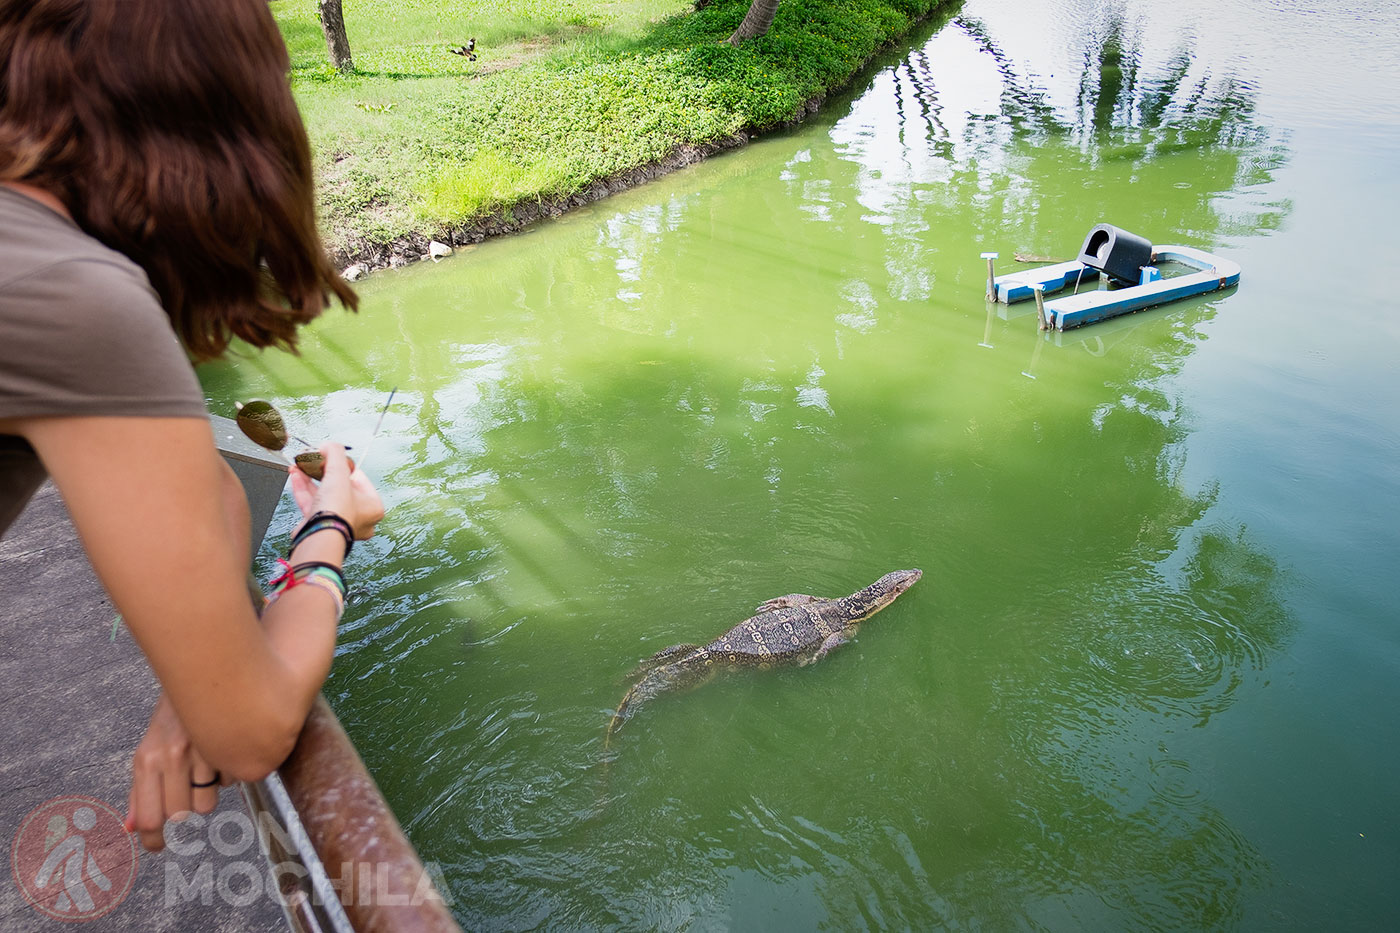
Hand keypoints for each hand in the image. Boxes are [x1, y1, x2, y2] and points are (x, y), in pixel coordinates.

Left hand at [126, 692, 225, 850]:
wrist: (201, 673)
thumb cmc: (172, 717)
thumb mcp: (148, 751)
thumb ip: (139, 792)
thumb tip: (130, 829)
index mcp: (146, 760)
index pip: (149, 817)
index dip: (154, 839)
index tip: (158, 847)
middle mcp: (171, 756)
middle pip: (180, 816)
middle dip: (183, 810)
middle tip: (184, 792)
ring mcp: (201, 751)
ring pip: (207, 803)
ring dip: (207, 793)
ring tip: (204, 770)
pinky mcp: (229, 746)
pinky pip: (230, 782)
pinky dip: (227, 776)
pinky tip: (221, 756)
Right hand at [289, 442, 384, 539]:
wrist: (319, 535)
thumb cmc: (337, 509)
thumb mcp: (339, 472)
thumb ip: (336, 453)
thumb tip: (329, 445)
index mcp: (373, 506)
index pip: (359, 478)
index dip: (344, 466)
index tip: (332, 457)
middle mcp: (359, 517)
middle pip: (339, 487)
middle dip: (322, 472)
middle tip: (314, 461)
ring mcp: (338, 523)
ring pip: (323, 496)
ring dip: (309, 479)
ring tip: (300, 465)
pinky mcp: (320, 527)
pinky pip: (312, 505)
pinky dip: (303, 490)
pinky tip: (295, 476)